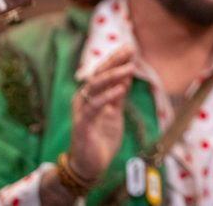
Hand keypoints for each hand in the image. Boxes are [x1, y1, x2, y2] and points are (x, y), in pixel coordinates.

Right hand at [68, 46, 134, 182]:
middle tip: (129, 50)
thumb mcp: (114, 112)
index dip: (116, 59)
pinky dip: (108, 96)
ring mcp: (82, 110)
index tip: (130, 47)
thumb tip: (128, 73)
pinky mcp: (82, 123)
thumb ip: (119, 94)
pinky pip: (94, 106)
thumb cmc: (101, 137)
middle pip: (98, 74)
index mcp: (92, 95)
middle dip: (114, 61)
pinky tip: (121, 89)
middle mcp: (84, 98)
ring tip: (129, 68)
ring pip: (95, 87)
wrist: (90, 165)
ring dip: (113, 76)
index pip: (103, 72)